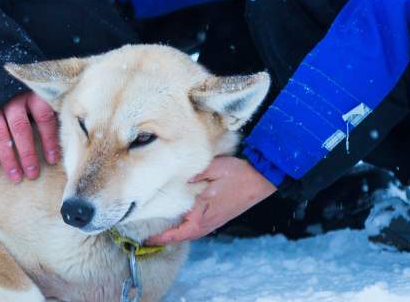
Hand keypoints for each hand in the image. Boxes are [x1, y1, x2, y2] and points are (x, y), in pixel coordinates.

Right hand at [0, 90, 60, 181]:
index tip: (52, 160)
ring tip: (15, 177)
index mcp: (31, 92)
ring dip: (7, 158)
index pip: (43, 117)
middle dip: (27, 153)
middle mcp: (11, 98)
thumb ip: (50, 109)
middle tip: (32, 174)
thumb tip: (68, 132)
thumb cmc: (23, 89)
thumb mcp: (38, 92)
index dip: (49, 139)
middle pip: (20, 128)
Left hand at [145, 155, 277, 245]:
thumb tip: (179, 180)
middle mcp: (208, 222)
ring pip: (192, 232)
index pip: (178, 232)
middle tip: (149, 238)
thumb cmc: (238, 174)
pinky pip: (200, 227)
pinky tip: (183, 221)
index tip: (147, 241)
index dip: (161, 238)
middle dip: (166, 238)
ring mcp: (216, 221)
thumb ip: (195, 175)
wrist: (262, 178)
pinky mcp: (220, 217)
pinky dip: (188, 228)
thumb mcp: (215, 169)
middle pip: (183, 236)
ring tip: (162, 231)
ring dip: (177, 234)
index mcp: (203, 214)